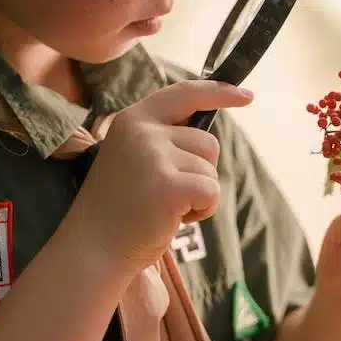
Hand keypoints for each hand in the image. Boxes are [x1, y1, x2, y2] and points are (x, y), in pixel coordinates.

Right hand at [64, 80, 253, 273]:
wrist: (94, 247)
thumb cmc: (118, 207)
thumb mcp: (133, 157)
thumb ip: (162, 138)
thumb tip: (207, 134)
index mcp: (133, 119)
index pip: (185, 94)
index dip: (219, 92)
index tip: (246, 95)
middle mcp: (143, 131)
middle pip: (207, 141)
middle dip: (201, 171)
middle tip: (167, 192)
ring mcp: (154, 157)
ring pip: (211, 169)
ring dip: (200, 192)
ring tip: (165, 207)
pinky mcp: (169, 186)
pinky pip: (212, 191)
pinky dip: (204, 209)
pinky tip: (174, 219)